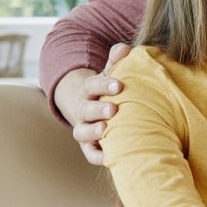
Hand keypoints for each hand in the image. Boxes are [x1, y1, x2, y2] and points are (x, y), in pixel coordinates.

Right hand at [53, 43, 129, 165]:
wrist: (95, 106)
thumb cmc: (110, 88)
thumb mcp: (112, 72)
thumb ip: (117, 59)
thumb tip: (124, 49)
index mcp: (89, 90)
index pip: (91, 85)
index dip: (103, 85)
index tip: (118, 85)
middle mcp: (83, 110)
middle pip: (85, 110)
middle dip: (98, 110)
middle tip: (113, 109)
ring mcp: (84, 128)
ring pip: (81, 132)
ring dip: (92, 132)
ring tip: (106, 130)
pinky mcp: (89, 147)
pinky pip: (90, 154)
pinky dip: (97, 156)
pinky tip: (110, 157)